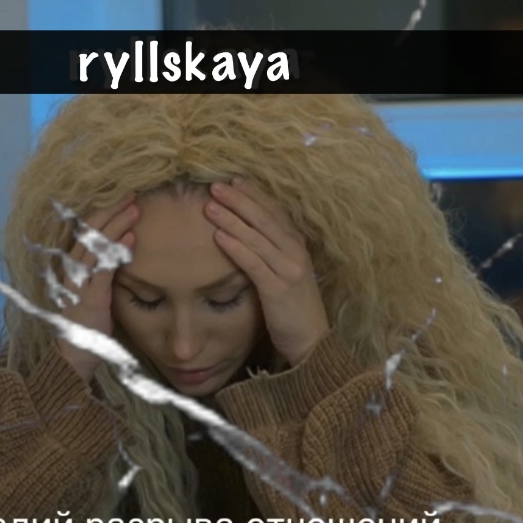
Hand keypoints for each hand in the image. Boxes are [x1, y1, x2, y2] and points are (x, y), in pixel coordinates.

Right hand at [56, 195, 138, 380]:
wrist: (73, 356)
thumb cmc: (87, 327)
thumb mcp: (95, 294)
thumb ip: (104, 273)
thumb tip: (122, 252)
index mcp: (71, 267)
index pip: (85, 232)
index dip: (103, 213)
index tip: (122, 199)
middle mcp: (71, 270)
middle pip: (89, 231)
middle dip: (111, 210)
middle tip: (132, 194)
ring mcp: (78, 282)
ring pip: (96, 244)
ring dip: (116, 224)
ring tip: (135, 208)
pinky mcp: (89, 297)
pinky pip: (103, 269)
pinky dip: (116, 251)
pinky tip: (130, 239)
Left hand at [205, 178, 329, 366]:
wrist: (312, 343)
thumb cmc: (294, 310)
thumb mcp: (286, 275)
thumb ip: (272, 254)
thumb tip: (248, 236)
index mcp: (297, 247)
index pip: (275, 212)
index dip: (255, 195)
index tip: (235, 180)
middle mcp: (295, 253)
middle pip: (264, 218)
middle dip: (239, 200)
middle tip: (216, 185)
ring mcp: (288, 270)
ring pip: (257, 237)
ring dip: (232, 219)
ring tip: (210, 205)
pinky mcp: (278, 289)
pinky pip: (254, 263)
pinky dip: (236, 247)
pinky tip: (218, 237)